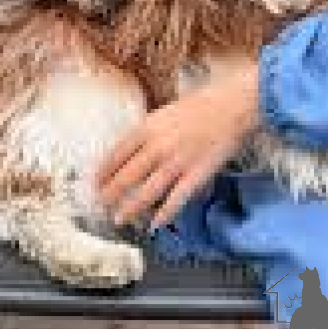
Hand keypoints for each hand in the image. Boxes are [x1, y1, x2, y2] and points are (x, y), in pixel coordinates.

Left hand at [94, 62, 259, 228]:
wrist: (232, 105)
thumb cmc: (201, 104)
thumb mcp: (166, 111)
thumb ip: (149, 130)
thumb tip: (131, 148)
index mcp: (148, 127)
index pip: (116, 153)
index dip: (103, 171)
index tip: (95, 182)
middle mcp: (158, 146)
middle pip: (126, 176)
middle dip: (110, 194)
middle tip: (101, 204)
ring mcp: (177, 162)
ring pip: (146, 192)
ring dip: (130, 208)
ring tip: (119, 219)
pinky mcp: (196, 175)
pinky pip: (175, 200)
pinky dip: (163, 214)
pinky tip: (154, 224)